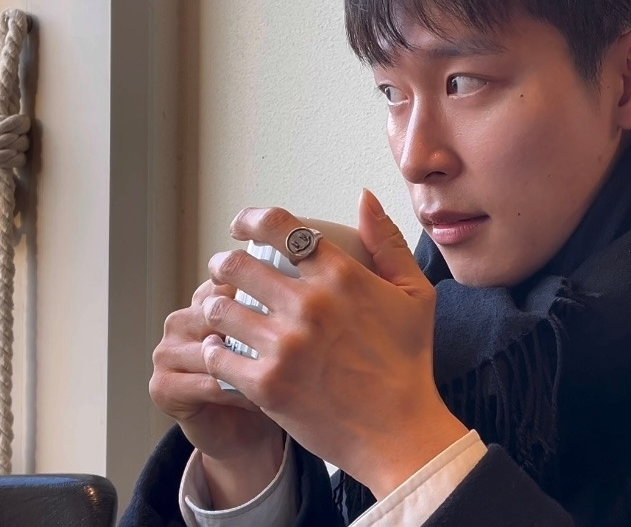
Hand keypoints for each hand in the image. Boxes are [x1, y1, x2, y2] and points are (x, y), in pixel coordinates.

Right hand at [149, 281, 285, 506]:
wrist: (244, 432)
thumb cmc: (267, 377)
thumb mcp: (277, 336)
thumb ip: (282, 305)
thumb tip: (311, 282)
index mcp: (206, 299)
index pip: (234, 282)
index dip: (269, 296)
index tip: (301, 312)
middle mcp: (181, 320)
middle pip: (221, 313)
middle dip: (260, 333)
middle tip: (297, 349)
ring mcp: (167, 352)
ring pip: (215, 348)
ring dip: (252, 365)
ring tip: (284, 378)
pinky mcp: (163, 387)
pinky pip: (208, 382)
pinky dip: (240, 392)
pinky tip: (263, 400)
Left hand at [201, 190, 467, 498]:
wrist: (401, 433)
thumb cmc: (409, 364)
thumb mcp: (415, 294)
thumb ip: (387, 242)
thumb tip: (364, 198)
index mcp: (342, 276)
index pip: (281, 228)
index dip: (251, 219)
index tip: (241, 225)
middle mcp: (310, 305)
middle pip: (237, 265)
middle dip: (223, 264)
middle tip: (223, 272)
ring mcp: (285, 345)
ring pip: (220, 308)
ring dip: (215, 306)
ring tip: (219, 311)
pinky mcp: (267, 384)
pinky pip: (218, 355)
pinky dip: (215, 350)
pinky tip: (221, 350)